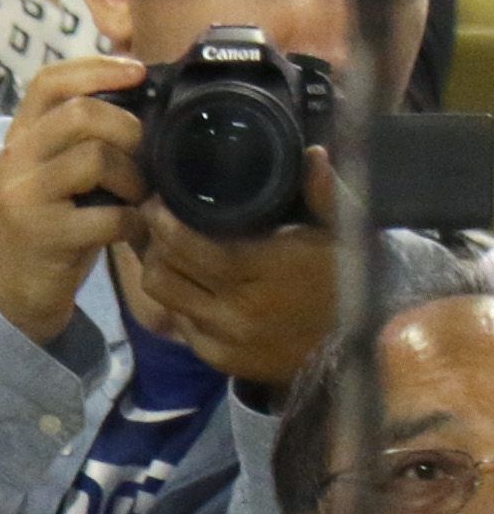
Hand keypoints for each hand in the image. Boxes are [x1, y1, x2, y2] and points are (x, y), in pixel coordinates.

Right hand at [0, 52, 150, 345]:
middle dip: (128, 129)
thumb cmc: (49, 221)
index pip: (49, 81)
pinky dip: (132, 222)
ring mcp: (25, 197)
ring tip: (137, 196)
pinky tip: (132, 230)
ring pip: (95, 159)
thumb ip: (80, 134)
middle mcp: (15, 160)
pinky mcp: (44, 235)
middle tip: (144, 155)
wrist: (12, 288)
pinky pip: (107, 215)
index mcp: (20, 137)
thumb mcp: (53, 169)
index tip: (139, 72)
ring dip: (134, 178)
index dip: (97, 68)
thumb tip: (141, 91)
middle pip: (80, 114)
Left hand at [123, 152, 338, 388]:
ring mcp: (225, 339)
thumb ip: (325, 194)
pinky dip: (179, 302)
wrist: (363, 342)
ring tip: (164, 249)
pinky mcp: (221, 360)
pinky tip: (190, 283)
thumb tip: (313, 153)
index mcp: (264, 271)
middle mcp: (237, 309)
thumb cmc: (350, 278)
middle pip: (165, 274)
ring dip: (160, 272)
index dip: (164, 225)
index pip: (190, 248)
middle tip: (153, 221)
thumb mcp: (344, 231)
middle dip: (151, 245)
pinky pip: (180, 325)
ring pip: (164, 300)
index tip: (155, 203)